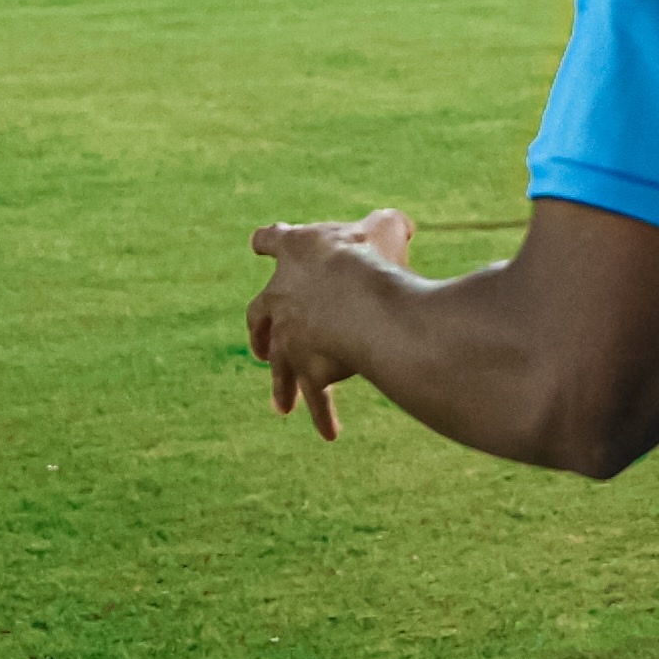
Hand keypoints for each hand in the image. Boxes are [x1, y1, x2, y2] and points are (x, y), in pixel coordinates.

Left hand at [246, 207, 416, 438]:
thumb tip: (400, 225)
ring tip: (281, 405)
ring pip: (279, 365)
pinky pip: (316, 398)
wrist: (362, 303)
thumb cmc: (373, 258)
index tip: (260, 242)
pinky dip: (322, 416)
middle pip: (259, 316)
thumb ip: (388, 224)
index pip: (271, 240)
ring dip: (281, 385)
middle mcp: (280, 298)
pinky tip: (328, 433)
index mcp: (294, 253)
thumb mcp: (385, 227)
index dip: (268, 241)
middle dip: (259, 332)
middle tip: (258, 349)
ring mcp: (290, 338)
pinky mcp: (308, 370)